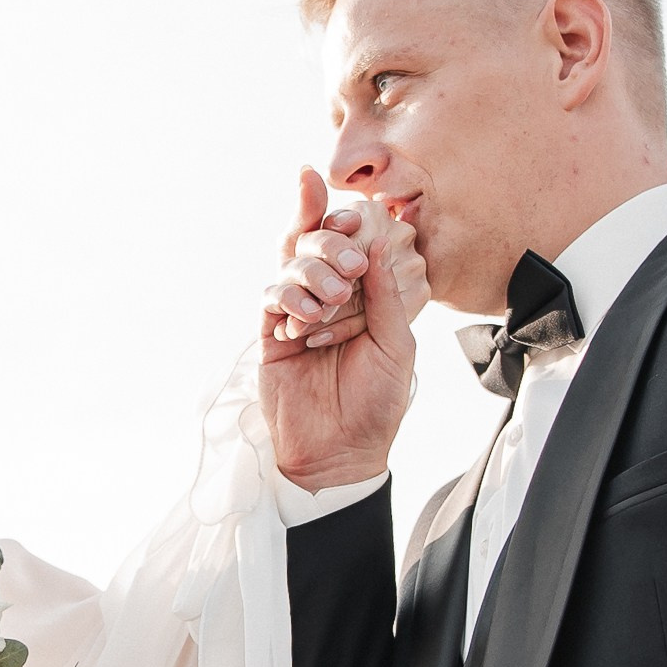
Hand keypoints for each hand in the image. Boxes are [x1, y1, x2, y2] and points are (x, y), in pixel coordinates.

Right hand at [258, 170, 425, 490]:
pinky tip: (306, 318)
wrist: (342, 452)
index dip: (342, 223)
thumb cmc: (376, 403)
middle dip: (327, 242)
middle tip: (349, 263)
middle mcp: (326, 298)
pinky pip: (271, 299)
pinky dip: (288, 298)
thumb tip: (378, 242)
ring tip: (333, 300)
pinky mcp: (271, 335)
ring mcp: (296, 314)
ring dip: (311, 274)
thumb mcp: (396, 345)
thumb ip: (385, 295)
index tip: (353, 214)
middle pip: (311, 244)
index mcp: (361, 296)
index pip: (347, 246)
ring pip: (289, 266)